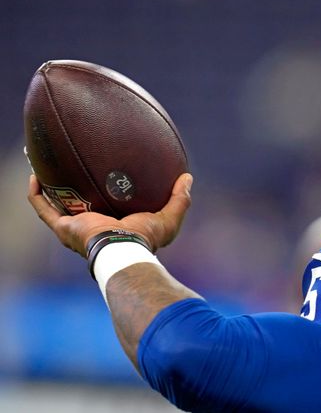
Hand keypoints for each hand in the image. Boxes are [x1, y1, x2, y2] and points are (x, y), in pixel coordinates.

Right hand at [28, 173, 192, 256]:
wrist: (124, 250)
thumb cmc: (147, 239)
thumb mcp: (169, 217)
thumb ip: (180, 198)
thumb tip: (187, 177)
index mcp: (114, 225)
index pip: (107, 208)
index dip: (102, 193)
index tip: (103, 174)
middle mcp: (91, 227)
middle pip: (77, 206)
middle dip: (70, 190)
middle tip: (69, 168)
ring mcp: (75, 228)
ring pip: (55, 206)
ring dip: (47, 189)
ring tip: (44, 167)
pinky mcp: (63, 227)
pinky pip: (43, 209)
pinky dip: (37, 194)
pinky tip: (35, 175)